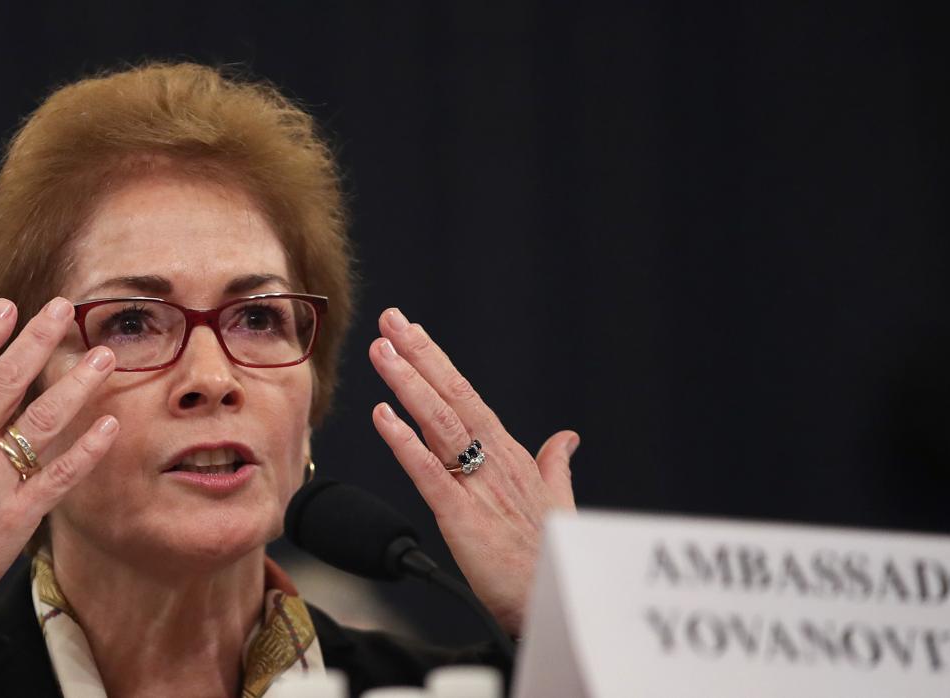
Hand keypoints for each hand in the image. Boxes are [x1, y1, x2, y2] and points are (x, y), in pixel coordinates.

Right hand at [0, 297, 118, 616]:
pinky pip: (58, 476)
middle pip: (5, 384)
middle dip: (37, 341)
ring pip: (39, 422)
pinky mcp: (17, 515)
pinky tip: (110, 425)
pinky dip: (85, 451)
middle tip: (66, 308)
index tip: (9, 305)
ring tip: (103, 356)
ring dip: (74, 386)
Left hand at [368, 308, 578, 635]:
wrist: (560, 599)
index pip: (468, 396)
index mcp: (509, 455)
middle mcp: (494, 460)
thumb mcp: (556, 501)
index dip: (437, 362)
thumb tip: (567, 438)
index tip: (411, 331)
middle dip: (419, 356)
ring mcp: (478, 485)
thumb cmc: (554, 554)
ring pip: (439, 423)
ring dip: (409, 384)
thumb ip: (555, 465)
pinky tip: (383, 416)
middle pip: (452, 396)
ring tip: (382, 352)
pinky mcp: (462, 516)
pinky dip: (404, 442)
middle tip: (390, 319)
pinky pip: (429, 473)